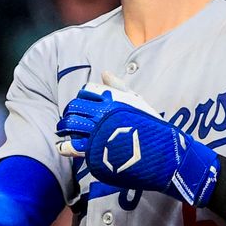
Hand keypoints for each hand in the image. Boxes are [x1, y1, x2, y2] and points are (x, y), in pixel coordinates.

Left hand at [55, 74, 219, 204]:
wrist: (160, 152)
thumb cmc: (150, 126)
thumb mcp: (137, 102)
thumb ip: (119, 87)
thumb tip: (104, 73)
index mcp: (112, 99)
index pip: (86, 92)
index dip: (82, 98)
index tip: (83, 106)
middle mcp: (102, 113)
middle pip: (75, 107)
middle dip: (70, 112)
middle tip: (70, 119)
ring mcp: (97, 132)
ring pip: (71, 124)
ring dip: (65, 127)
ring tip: (65, 132)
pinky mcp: (95, 150)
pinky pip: (73, 146)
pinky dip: (66, 146)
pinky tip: (64, 147)